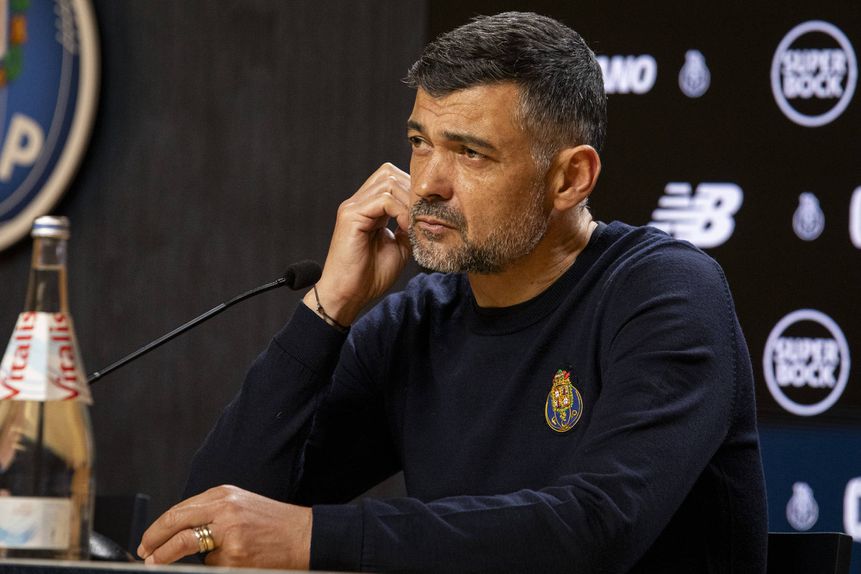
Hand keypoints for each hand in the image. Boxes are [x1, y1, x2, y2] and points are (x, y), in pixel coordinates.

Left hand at [137, 485, 311, 568]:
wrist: (303, 535)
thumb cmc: (273, 522)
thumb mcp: (240, 505)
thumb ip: (211, 512)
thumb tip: (177, 530)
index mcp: (223, 495)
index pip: (178, 510)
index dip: (157, 528)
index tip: (147, 540)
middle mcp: (225, 511)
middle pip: (176, 525)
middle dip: (155, 543)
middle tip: (146, 555)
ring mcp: (230, 535)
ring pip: (190, 548)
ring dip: (174, 558)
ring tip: (163, 563)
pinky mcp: (236, 557)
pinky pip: (211, 565)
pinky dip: (215, 565)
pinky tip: (231, 560)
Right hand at [304, 163, 411, 325]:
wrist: (349, 295)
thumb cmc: (370, 276)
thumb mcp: (400, 247)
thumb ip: (408, 227)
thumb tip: (425, 214)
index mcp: (368, 208)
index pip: (392, 180)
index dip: (412, 191)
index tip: (428, 211)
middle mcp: (358, 202)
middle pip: (389, 173)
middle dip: (412, 191)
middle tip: (425, 213)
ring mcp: (352, 207)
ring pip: (388, 183)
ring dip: (408, 201)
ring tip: (416, 223)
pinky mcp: (350, 215)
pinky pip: (383, 199)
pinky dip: (401, 211)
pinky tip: (407, 227)